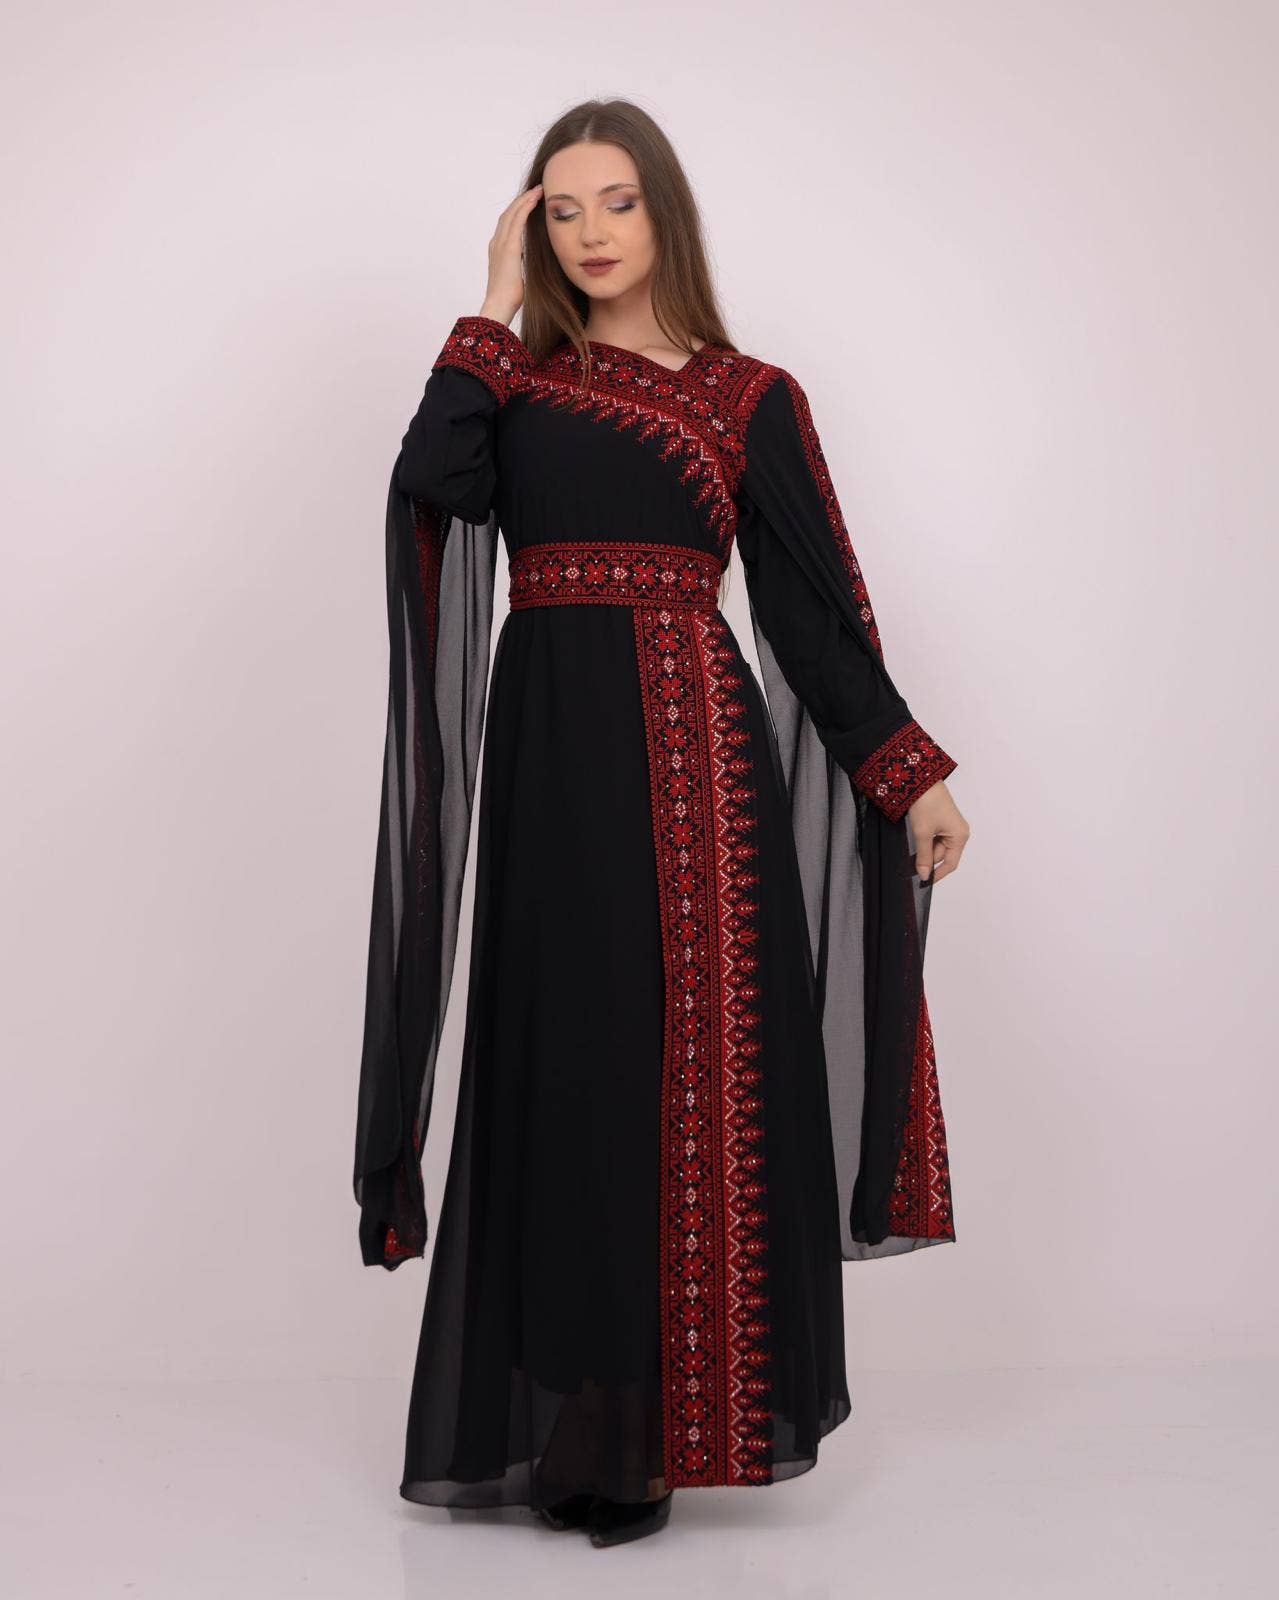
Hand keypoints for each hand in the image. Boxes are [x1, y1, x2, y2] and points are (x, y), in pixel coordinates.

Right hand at [479, 183, 542, 325]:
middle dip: (522, 200)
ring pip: (512, 213)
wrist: (499, 305)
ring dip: (525, 199)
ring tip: (538, 191)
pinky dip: (525, 208)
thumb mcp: (517, 276)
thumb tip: (532, 265)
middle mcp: (496, 243)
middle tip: (537, 191)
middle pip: (508, 214)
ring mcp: (501, 244)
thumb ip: (521, 266)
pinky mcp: (508, 247)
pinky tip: (535, 200)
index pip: (507, 224)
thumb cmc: (509, 298)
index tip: (531, 203)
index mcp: (498, 250)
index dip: (519, 210)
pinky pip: (517, 221)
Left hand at [908, 781, 968, 884]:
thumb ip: (923, 856)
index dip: (937, 874)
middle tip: (909, 865)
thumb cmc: (926, 803)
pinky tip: (916, 838)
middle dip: (926, 859)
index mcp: (960, 836)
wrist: (921, 780)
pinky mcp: (942, 821)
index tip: (923, 882)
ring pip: (936, 847)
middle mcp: (959, 832)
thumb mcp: (923, 833)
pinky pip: (934, 838)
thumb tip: (924, 875)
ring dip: (924, 849)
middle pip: (942, 855)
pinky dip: (925, 841)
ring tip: (911, 846)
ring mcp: (951, 827)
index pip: (950, 863)